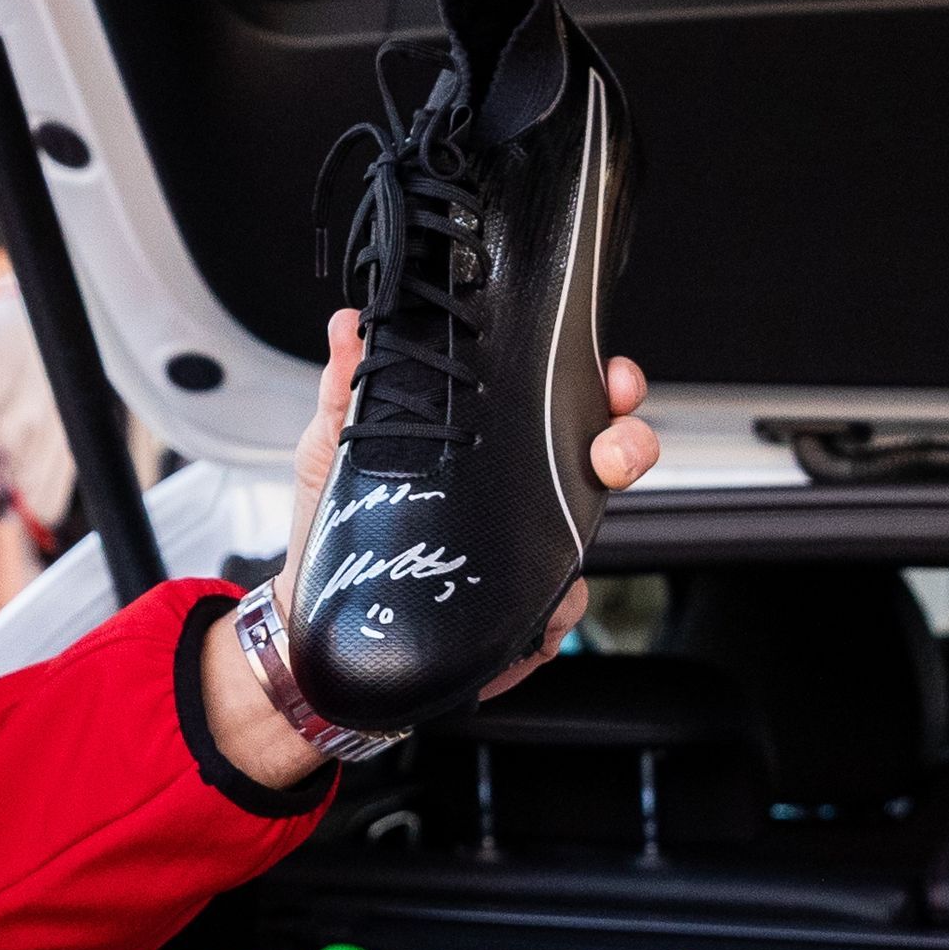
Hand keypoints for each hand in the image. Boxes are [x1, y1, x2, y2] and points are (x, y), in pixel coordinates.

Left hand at [199, 318, 664, 786]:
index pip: (557, 402)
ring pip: (590, 533)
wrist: (320, 622)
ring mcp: (527, 554)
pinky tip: (536, 609)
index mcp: (488, 448)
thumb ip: (345, 392)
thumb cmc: (338, 531)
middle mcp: (518, 495)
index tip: (608, 376)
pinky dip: (555, 612)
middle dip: (628, 444)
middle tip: (609, 451)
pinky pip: (560, 609)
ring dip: (594, 530)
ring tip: (575, 530)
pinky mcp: (522, 615)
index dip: (596, 381)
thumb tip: (346, 327)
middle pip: (602, 458)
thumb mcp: (333, 452)